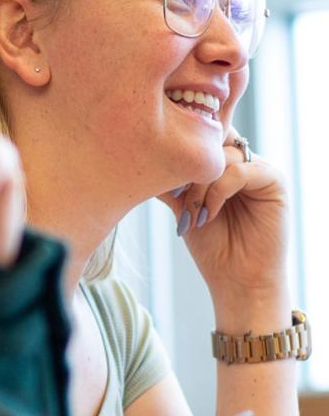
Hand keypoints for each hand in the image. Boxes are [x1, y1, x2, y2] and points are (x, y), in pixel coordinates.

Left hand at [158, 138, 289, 303]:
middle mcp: (243, 160)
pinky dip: (218, 192)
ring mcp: (260, 168)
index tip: (161, 173)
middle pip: (212, 139)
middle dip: (188, 166)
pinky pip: (241, 170)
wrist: (236, 280)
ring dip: (200, 185)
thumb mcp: (182, 207)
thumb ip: (171, 182)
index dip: (182, 146)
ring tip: (192, 214)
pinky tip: (207, 215)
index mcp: (223, 163)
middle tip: (175, 195)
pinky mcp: (274, 180)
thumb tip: (141, 158)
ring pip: (223, 156)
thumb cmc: (212, 247)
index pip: (204, 134)